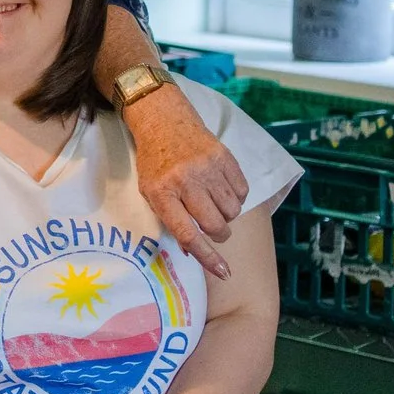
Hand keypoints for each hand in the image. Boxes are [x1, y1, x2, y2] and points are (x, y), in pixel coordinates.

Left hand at [121, 86, 247, 280]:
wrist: (164, 121)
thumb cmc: (155, 163)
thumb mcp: (151, 193)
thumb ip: (170, 221)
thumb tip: (193, 253)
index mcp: (162, 193)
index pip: (188, 234)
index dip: (207, 257)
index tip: (224, 272)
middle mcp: (185, 181)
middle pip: (215, 225)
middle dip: (219, 233)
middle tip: (212, 226)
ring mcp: (207, 168)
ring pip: (233, 211)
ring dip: (227, 215)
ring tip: (213, 202)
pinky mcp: (224, 157)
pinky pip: (243, 192)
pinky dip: (236, 197)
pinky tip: (221, 188)